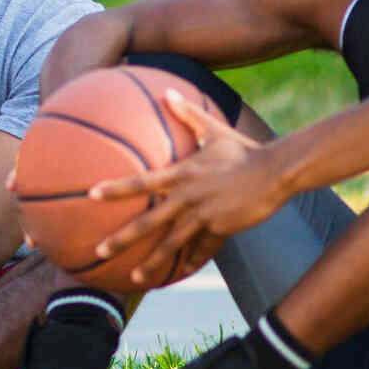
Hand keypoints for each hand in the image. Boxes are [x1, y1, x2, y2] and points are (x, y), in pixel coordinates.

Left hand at [88, 89, 278, 287]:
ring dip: (152, 261)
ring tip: (136, 278)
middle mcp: (188, 197)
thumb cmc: (243, 150)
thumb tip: (168, 90)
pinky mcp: (221, 229)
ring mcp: (204, 216)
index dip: (116, 188)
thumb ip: (187, 114)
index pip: (141, 182)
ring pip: (172, 243)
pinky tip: (178, 274)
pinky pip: (201, 250)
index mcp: (181, 174)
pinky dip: (189, 261)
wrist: (276, 172)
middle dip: (122, 238)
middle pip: (149, 222)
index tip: (92, 195)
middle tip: (100, 249)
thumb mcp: (214, 130)